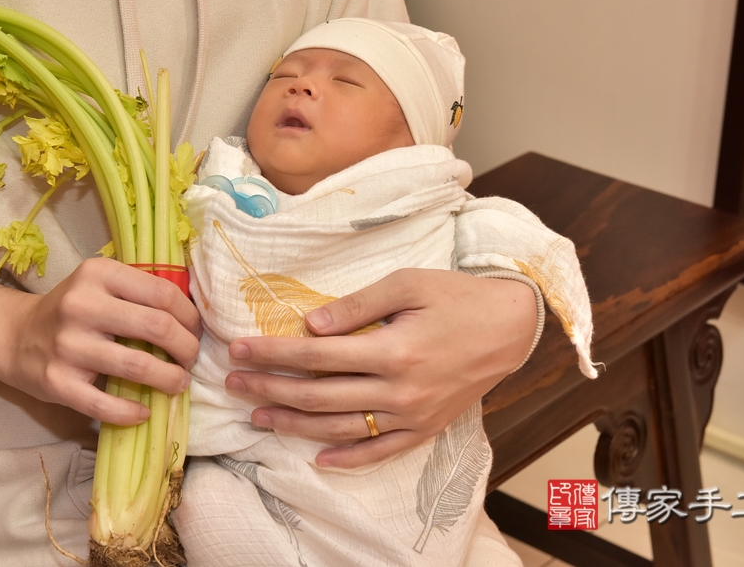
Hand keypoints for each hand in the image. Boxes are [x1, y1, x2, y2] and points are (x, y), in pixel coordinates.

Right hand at [0, 258, 201, 424]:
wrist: (12, 335)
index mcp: (97, 274)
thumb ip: (137, 292)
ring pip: (138, 366)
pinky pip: (105, 404)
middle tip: (191, 359)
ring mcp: (68, 345)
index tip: (195, 331)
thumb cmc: (70, 310)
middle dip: (187, 348)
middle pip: (157, 327)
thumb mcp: (99, 285)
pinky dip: (132, 412)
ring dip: (170, 379)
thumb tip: (192, 318)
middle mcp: (82, 305)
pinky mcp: (57, 382)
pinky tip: (144, 412)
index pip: (162, 293)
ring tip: (178, 384)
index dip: (189, 315)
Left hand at [225, 269, 536, 467]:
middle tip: (233, 383)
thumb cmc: (457, 296)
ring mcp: (413, 415)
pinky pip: (380, 452)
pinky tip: (316, 458)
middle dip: (270, 389)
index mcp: (392, 350)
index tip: (239, 350)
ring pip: (341, 428)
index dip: (272, 354)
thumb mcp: (407, 283)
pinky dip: (347, 459)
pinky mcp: (426, 428)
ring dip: (294, 424)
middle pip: (319, 395)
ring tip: (258, 416)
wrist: (511, 326)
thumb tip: (310, 326)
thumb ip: (357, 306)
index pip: (316, 356)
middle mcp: (399, 390)